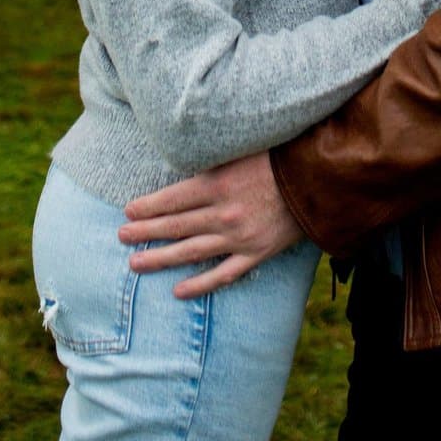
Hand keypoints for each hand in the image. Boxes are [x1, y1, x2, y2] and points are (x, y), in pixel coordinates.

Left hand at [118, 150, 302, 299]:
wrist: (319, 179)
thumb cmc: (279, 156)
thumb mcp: (242, 149)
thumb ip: (213, 161)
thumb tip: (184, 165)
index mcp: (218, 184)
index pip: (172, 199)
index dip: (147, 206)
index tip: (128, 210)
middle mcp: (223, 214)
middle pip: (175, 226)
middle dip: (144, 232)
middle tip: (121, 237)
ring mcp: (238, 238)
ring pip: (191, 252)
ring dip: (161, 258)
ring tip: (135, 263)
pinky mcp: (256, 254)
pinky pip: (223, 274)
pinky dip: (200, 284)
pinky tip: (179, 291)